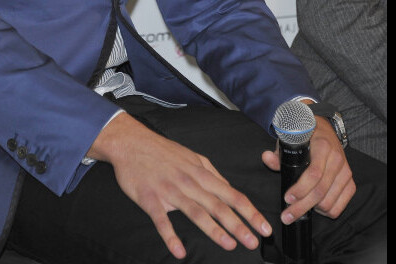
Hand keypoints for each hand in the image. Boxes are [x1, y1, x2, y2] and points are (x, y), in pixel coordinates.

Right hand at [87, 111, 272, 259]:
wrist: (132, 143)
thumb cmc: (163, 151)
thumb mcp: (192, 157)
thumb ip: (211, 173)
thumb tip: (228, 188)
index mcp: (201, 173)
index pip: (231, 194)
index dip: (249, 211)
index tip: (263, 227)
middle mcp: (189, 182)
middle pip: (218, 205)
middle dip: (238, 224)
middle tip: (253, 241)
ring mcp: (170, 191)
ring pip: (195, 212)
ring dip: (213, 229)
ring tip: (229, 244)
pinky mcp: (150, 199)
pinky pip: (162, 220)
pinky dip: (171, 236)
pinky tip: (179, 251)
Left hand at [261, 116, 355, 224]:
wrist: (326, 131)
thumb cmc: (306, 138)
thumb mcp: (291, 141)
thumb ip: (278, 153)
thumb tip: (266, 158)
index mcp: (323, 146)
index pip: (314, 174)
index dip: (300, 189)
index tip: (287, 198)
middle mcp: (337, 159)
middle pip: (320, 192)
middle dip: (302, 207)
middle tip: (287, 215)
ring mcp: (345, 172)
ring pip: (329, 202)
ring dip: (313, 209)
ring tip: (301, 207)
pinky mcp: (350, 182)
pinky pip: (340, 205)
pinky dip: (327, 211)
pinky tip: (316, 206)